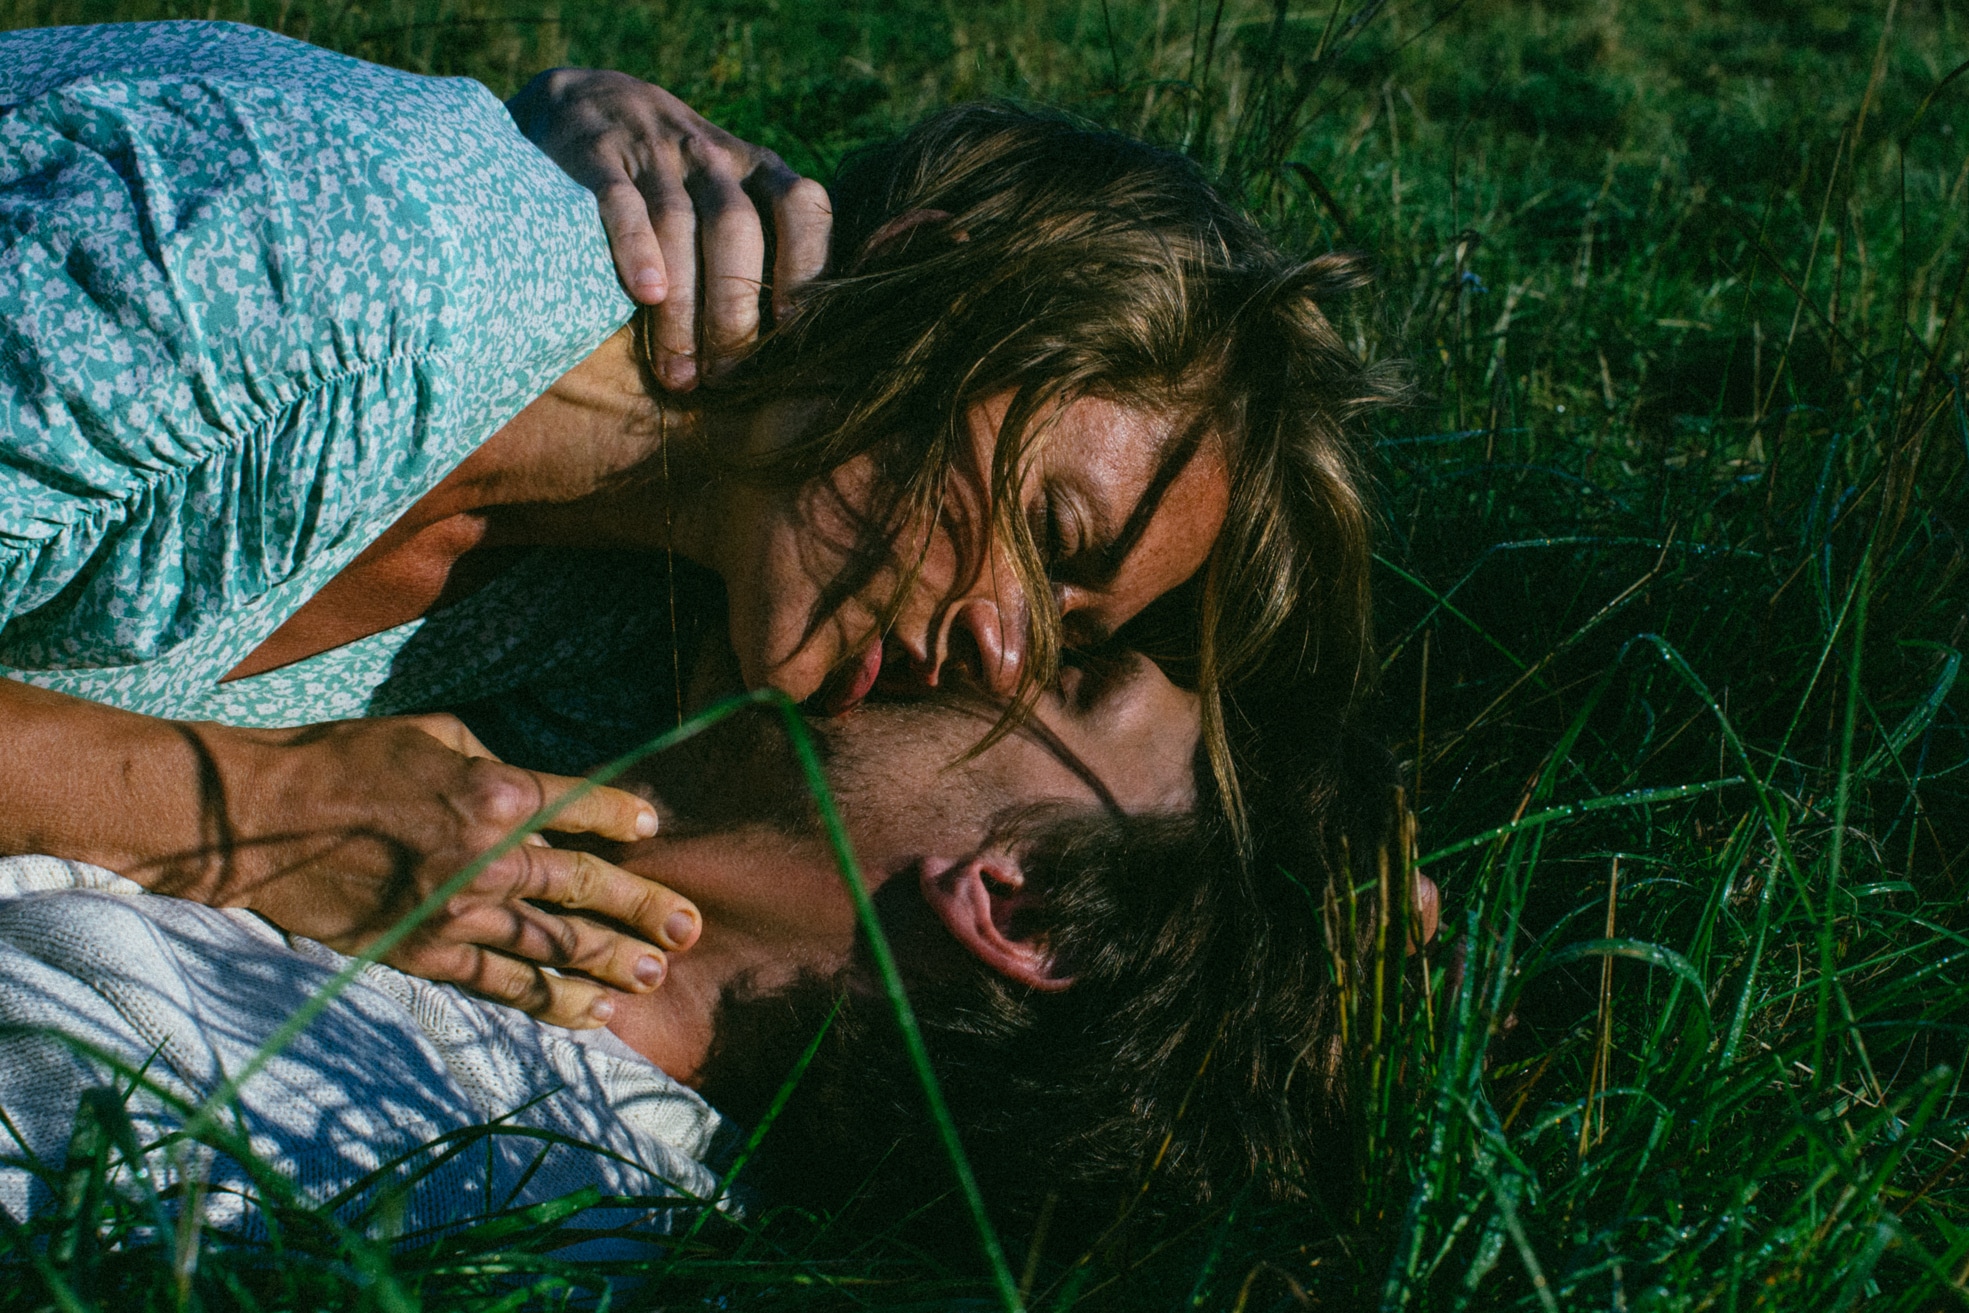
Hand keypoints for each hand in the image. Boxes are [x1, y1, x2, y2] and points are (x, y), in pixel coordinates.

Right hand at [176, 713, 698, 1029]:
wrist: (254, 820)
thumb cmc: (345, 759)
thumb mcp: (434, 736)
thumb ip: (496, 765)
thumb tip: (539, 795)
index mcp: (493, 791)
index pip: (580, 806)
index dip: (623, 818)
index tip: (655, 829)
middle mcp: (484, 856)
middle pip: (582, 886)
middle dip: (643, 908)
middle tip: (689, 928)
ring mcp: (454, 912)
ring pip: (552, 945)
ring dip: (610, 962)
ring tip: (656, 975)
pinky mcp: (422, 953)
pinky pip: (501, 984)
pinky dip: (551, 999)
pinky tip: (594, 1014)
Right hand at [508, 69, 832, 389]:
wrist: (589, 100)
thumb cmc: (676, 181)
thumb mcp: (729, 193)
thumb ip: (764, 248)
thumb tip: (796, 348)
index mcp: (759, 170)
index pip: (802, 208)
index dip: (805, 268)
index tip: (794, 334)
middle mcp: (712, 156)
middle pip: (735, 229)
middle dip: (732, 311)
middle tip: (726, 375)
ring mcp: (654, 149)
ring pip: (677, 226)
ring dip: (681, 308)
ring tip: (679, 372)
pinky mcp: (597, 153)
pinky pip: (621, 201)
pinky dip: (635, 247)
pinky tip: (647, 295)